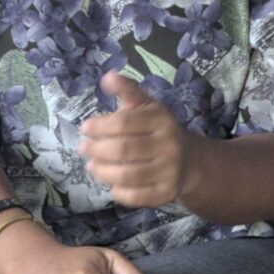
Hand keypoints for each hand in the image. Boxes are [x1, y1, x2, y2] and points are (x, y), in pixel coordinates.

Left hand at [78, 72, 196, 209]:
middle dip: (97, 150)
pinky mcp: (166, 193)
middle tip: (83, 149)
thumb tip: (108, 76)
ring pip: (127, 175)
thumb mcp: (146, 106)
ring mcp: (169, 171)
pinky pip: (136, 196)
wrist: (190, 161)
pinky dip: (119, 191)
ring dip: (103, 172)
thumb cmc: (158, 130)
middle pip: (123, 150)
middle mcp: (169, 144)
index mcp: (161, 119)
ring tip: (91, 166)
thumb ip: (127, 91)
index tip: (84, 128)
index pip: (124, 122)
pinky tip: (111, 184)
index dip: (100, 126)